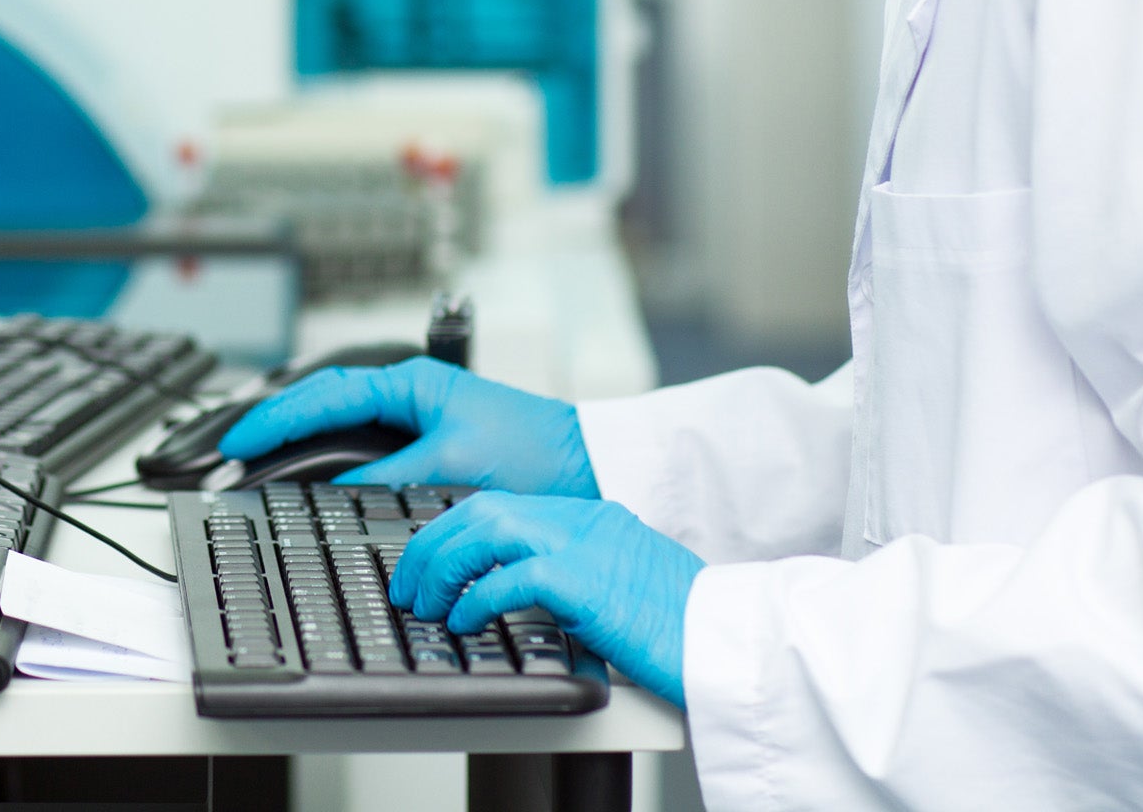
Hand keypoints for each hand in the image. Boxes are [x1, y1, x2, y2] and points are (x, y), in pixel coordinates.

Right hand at [216, 358, 599, 496]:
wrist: (588, 465)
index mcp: (411, 381)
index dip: (275, 420)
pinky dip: (330, 452)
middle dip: (274, 421)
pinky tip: (313, 474)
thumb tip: (337, 497)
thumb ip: (391, 479)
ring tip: (257, 458)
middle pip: (321, 398)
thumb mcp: (454, 468)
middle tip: (230, 449)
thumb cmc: (534, 453)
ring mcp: (417, 413)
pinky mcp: (429, 440)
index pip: (324, 395)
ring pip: (339, 418)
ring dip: (299, 435)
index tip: (236, 442)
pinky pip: (363, 441)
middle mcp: (409, 390)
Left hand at [389, 492, 703, 705]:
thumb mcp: (625, 586)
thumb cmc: (687, 623)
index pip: (503, 505)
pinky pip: (508, 578)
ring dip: (443, 565)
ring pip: (485, 529)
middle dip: (433, 543)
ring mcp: (584, 544)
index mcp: (591, 517)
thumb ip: (580, 579)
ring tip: (424, 600)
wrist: (734, 637)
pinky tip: (462, 620)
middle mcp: (583, 520)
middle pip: (482, 508)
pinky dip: (475, 597)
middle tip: (408, 581)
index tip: (430, 556)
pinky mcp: (585, 581)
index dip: (455, 528)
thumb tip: (533, 601)